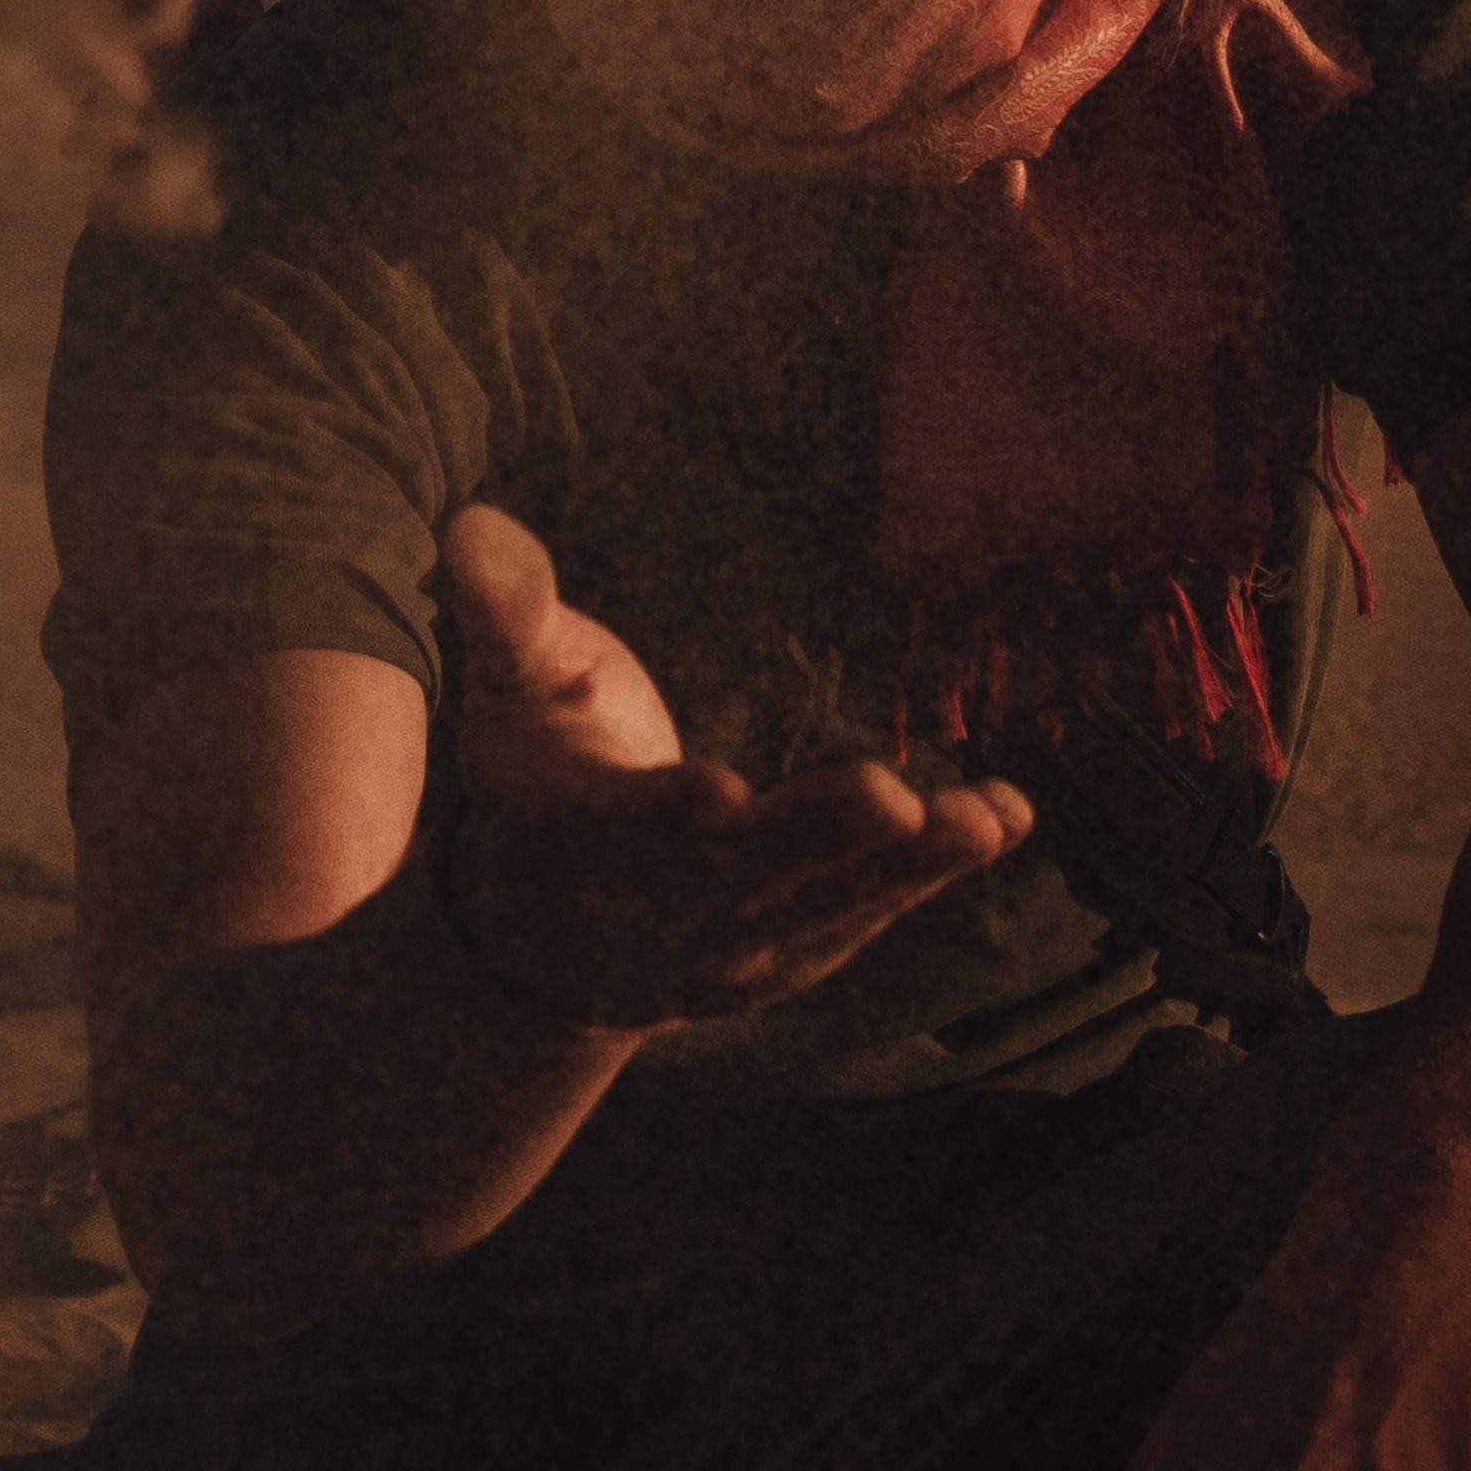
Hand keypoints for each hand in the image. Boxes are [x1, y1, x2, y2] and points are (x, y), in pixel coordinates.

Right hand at [436, 504, 1031, 1029]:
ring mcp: (737, 946)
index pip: (626, 833)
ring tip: (980, 819)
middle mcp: (662, 912)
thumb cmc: (539, 778)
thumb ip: (505, 614)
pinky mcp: (799, 949)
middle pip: (743, 879)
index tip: (718, 795)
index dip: (670, 819)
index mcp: (582, 842)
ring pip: (823, 907)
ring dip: (905, 869)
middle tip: (890, 800)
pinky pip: (871, 912)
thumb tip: (468, 521)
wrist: (546, 941)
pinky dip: (936, 874)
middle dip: (816, 840)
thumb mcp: (511, 694)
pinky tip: (1002, 818)